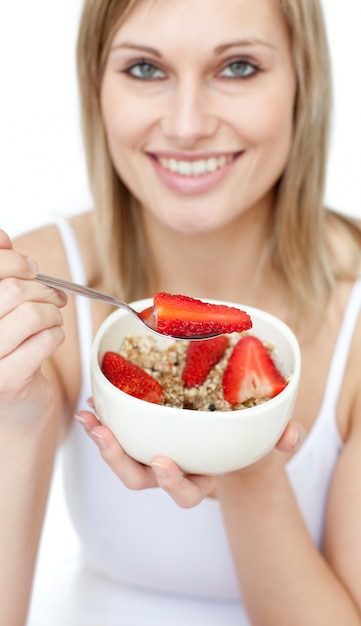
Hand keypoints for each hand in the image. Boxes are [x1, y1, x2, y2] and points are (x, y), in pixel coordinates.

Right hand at [0, 230, 66, 426]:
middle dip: (42, 290)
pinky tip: (51, 340)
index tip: (31, 269)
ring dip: (52, 313)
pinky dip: (57, 336)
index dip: (15, 262)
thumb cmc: (4, 351)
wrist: (9, 410)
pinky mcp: (5, 382)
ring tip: (53, 320)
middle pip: (12, 290)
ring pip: (32, 314)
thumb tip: (1, 236)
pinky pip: (45, 340)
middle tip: (53, 297)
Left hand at [76, 406, 304, 507]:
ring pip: (123, 460)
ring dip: (103, 442)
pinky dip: (104, 420)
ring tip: (90, 419)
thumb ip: (282, 437)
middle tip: (106, 438)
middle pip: (141, 479)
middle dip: (121, 462)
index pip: (185, 492)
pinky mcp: (141, 436)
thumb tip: (291, 435)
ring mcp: (153, 454)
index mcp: (201, 477)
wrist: (229, 432)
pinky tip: (93, 403)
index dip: (173, 483)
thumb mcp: (266, 439)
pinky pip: (118, 434)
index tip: (163, 462)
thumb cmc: (245, 440)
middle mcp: (172, 470)